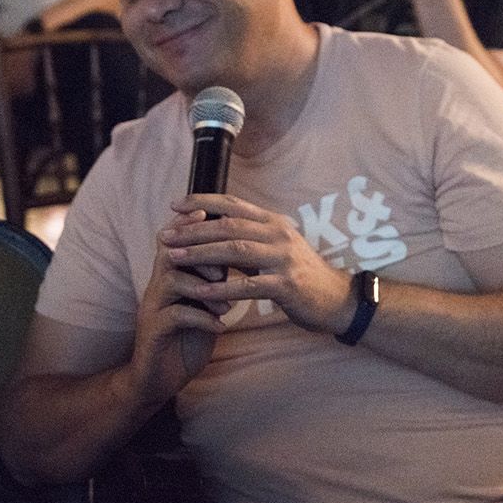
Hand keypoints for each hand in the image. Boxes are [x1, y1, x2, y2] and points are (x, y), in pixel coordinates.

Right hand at [128, 212, 230, 401]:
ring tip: (227, 306)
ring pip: (171, 279)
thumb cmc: (186, 339)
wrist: (158, 380)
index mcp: (170, 277)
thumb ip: (214, 281)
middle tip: (227, 270)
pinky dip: (201, 318)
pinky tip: (220, 326)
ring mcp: (153, 307)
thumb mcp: (202, 306)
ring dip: (204, 289)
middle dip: (202, 254)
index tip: (217, 221)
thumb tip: (241, 254)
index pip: (176, 240)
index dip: (191, 226)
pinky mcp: (153, 331)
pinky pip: (175, 315)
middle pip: (172, 252)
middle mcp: (157, 287)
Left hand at [160, 194, 356, 335]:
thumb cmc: (300, 275)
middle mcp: (278, 234)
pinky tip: (200, 293)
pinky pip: (248, 285)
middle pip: (228, 225)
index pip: (232, 204)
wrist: (338, 300)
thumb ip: (249, 238)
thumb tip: (211, 231)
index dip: (202, 201)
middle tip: (164, 235)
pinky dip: (221, 288)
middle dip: (192, 229)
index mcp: (273, 222)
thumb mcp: (276, 249)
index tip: (174, 205)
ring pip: (234, 250)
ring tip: (172, 258)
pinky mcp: (286, 285)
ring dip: (200, 254)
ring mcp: (283, 258)